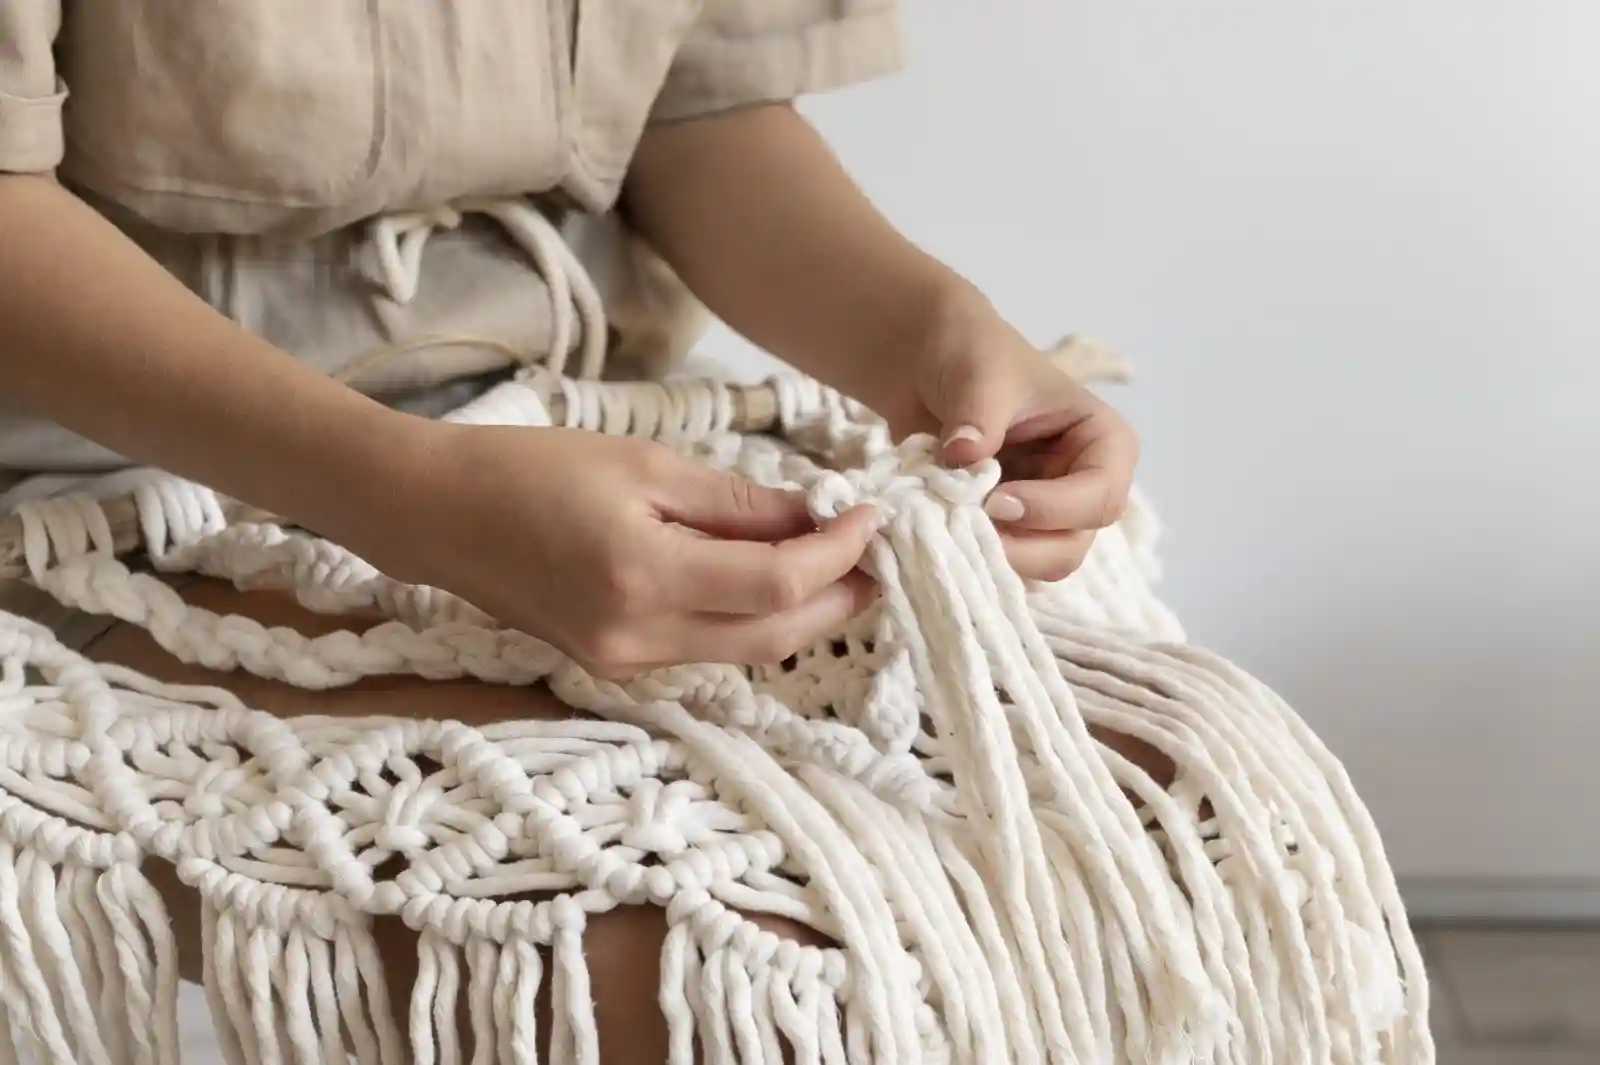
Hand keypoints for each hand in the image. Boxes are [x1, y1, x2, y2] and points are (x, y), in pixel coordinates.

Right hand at [347, 421, 878, 675]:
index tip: (872, 517)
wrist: (438, 514)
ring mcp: (624, 662)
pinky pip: (707, 649)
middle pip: (774, 635)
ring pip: (745, 650)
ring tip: (839, 565)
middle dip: (837, 599)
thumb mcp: (642, 465)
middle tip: (877, 556)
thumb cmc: (531, 470)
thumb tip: (813, 515)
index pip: (776, 583)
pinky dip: (751, 619)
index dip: (837, 554)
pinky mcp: (614, 664)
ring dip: (801, 613)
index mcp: (644, 577)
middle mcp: (638, 639)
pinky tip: (772, 581)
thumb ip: (733, 501)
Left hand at [866, 297, 1140, 581]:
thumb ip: (978, 415)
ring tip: (948, 522)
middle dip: (1021, 546)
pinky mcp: (1007, 531)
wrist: (926, 363)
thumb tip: (965, 455)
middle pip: (1071, 546)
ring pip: (1036, 566)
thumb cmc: (973, 355)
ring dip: (992, 555)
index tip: (996, 501)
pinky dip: (969, 556)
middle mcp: (1083, 487)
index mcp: (1104, 443)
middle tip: (965, 525)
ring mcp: (1044, 515)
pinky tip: (938, 530)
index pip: (1101, 495)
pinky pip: (998, 564)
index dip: (1053, 509)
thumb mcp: (979, 373)